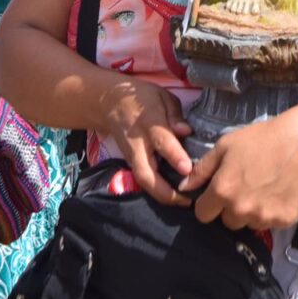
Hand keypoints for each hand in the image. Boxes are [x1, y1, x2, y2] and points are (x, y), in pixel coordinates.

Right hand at [100, 77, 193, 205]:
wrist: (110, 103)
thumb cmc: (142, 98)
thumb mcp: (162, 97)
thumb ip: (175, 115)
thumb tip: (186, 131)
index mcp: (149, 122)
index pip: (162, 142)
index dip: (175, 156)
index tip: (188, 169)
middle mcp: (138, 143)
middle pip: (146, 173)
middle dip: (165, 192)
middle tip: (187, 200)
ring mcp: (131, 156)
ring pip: (143, 181)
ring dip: (162, 195)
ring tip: (184, 201)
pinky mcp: (130, 163)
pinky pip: (143, 180)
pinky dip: (157, 190)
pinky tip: (175, 195)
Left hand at [179, 105, 297, 229]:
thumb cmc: (261, 139)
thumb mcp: (226, 145)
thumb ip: (202, 169)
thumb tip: (183, 187)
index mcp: (223, 191)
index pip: (202, 214)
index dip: (207, 202)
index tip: (216, 192)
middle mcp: (241, 210)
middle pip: (226, 222)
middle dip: (230, 208)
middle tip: (243, 186)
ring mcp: (264, 218)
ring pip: (248, 224)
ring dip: (250, 212)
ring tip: (262, 187)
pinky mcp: (284, 221)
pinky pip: (270, 223)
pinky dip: (271, 212)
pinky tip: (277, 191)